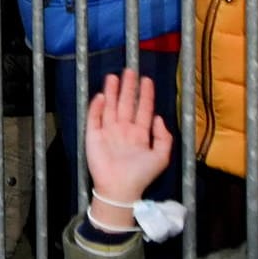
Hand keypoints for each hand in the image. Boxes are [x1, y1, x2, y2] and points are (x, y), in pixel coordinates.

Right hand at [84, 69, 171, 230]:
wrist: (119, 188)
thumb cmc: (141, 174)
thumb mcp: (161, 157)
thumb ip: (163, 137)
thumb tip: (159, 117)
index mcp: (140, 133)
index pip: (143, 109)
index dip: (145, 95)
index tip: (147, 80)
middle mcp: (124, 129)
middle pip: (126, 103)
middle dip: (128, 87)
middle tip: (130, 70)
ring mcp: (108, 131)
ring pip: (110, 107)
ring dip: (111, 92)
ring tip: (113, 77)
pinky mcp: (93, 135)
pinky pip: (94, 117)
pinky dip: (97, 106)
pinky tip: (100, 95)